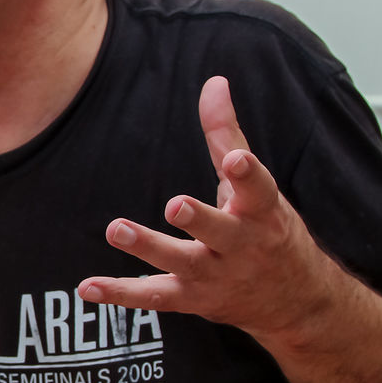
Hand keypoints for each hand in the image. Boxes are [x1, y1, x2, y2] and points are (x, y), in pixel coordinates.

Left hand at [76, 76, 337, 341]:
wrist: (294, 301)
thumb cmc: (268, 229)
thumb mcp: (257, 186)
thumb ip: (228, 135)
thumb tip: (214, 81)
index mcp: (262, 212)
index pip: (259, 191)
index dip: (248, 175)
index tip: (237, 161)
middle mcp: (241, 246)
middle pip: (220, 232)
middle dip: (199, 219)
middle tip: (175, 204)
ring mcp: (216, 276)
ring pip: (182, 264)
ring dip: (149, 248)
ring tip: (116, 229)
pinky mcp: (192, 299)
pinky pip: (154, 297)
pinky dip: (120, 294)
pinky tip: (87, 287)